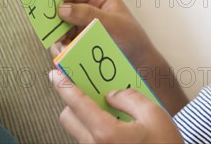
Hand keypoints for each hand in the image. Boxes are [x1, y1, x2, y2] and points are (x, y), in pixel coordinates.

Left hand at [50, 70, 182, 143]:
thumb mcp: (154, 115)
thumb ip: (129, 98)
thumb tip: (111, 94)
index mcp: (106, 134)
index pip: (77, 104)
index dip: (64, 86)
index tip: (56, 74)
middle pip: (69, 117)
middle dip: (73, 100)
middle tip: (87, 87)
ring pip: (79, 129)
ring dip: (86, 115)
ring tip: (107, 105)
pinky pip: (89, 139)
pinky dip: (95, 127)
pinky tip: (115, 122)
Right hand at [51, 0, 152, 66]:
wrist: (139, 62)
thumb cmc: (132, 38)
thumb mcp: (113, 24)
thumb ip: (89, 14)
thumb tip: (63, 8)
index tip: (51, 10)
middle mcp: (87, 7)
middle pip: (61, 8)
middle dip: (57, 21)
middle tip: (56, 34)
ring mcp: (81, 24)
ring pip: (60, 26)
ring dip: (59, 35)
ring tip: (65, 45)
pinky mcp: (79, 39)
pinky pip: (64, 40)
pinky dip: (63, 46)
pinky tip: (69, 52)